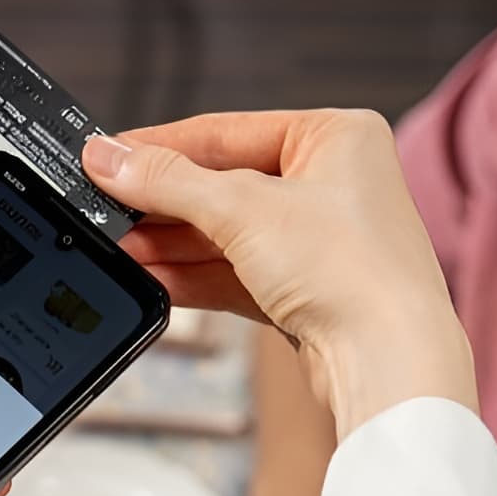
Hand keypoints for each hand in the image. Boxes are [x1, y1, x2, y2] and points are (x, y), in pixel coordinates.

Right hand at [83, 110, 476, 437]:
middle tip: (106, 210)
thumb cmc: (354, 272)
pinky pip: (238, 273)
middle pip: (223, 185)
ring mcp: (321, 242)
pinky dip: (195, 277)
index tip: (109, 155)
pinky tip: (152, 277)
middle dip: (163, 206)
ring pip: (227, 235)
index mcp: (337, 137)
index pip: (227, 132)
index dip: (161, 146)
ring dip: (172, 245)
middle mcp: (334, 184)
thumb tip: (110, 157)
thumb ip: (168, 182)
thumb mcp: (242, 211)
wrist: (390, 363)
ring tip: (119, 249)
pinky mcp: (308, 292)